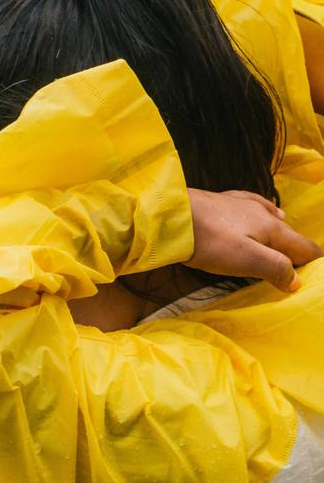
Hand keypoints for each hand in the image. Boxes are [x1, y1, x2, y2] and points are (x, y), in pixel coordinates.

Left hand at [187, 189, 321, 291]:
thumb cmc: (210, 241)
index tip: (313, 276)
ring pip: (272, 218)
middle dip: (296, 250)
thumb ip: (275, 268)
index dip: (312, 262)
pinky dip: (265, 212)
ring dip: (281, 233)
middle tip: (296, 268)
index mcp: (272, 228)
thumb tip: (296, 281)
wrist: (173, 216)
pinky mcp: (224, 201)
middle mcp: (263, 213)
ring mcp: (243, 205)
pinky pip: (254, 205)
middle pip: (288, 234)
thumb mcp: (246, 260)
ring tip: (286, 245)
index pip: (304, 247)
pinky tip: (265, 210)